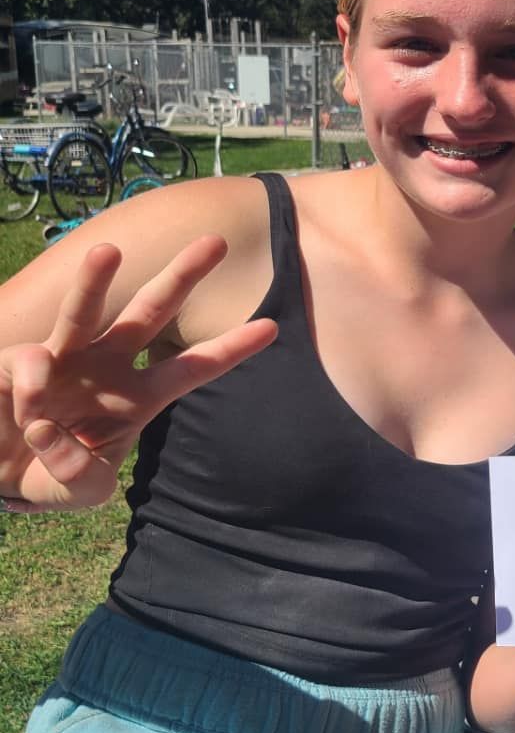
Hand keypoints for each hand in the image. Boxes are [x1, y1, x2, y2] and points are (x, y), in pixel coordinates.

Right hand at [0, 236, 276, 511]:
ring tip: (108, 251)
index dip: (230, 349)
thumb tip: (53, 433)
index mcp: (138, 395)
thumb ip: (80, 476)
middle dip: (183, 277)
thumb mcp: (78, 489)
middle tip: (217, 242)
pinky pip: (33, 362)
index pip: (193, 368)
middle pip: (152, 313)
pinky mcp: (18, 360)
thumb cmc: (47, 473)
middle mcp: (107, 366)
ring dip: (94, 281)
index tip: (272, 327)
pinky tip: (27, 414)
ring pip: (85, 311)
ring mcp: (64, 358)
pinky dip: (32, 388)